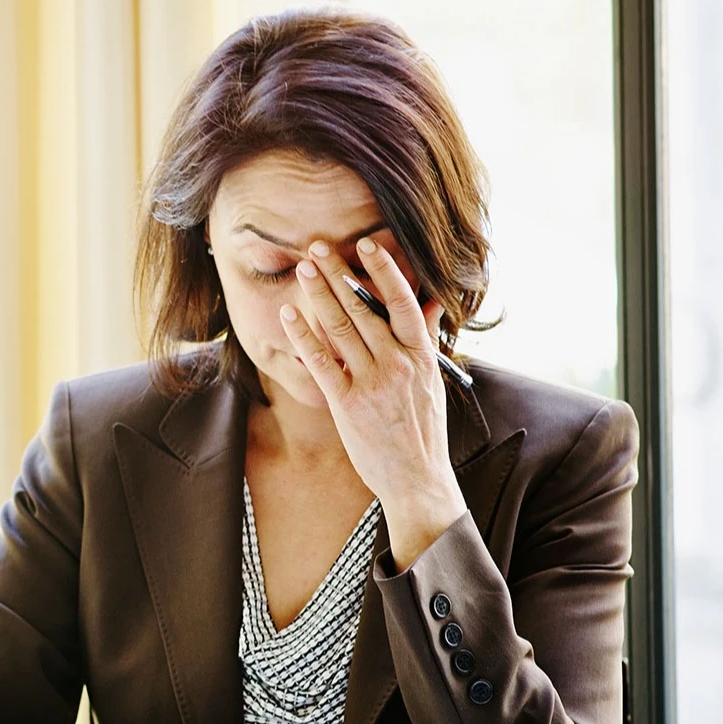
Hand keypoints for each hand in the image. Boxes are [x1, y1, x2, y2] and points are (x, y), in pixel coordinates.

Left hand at [278, 235, 467, 567]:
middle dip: (338, 274)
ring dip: (318, 295)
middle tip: (317, 247)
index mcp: (422, 356)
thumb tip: (430, 301)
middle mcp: (398, 365)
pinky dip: (303, 335)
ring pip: (340, 329)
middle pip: (363, 309)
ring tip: (302, 269)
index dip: (383, 270)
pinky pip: (321, 361)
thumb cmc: (422, 430)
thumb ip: (426, 339)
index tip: (366, 244)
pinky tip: (289, 314)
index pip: (403, 302)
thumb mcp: (433, 380)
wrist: (417, 479)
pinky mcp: (347, 403)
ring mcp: (371, 383)